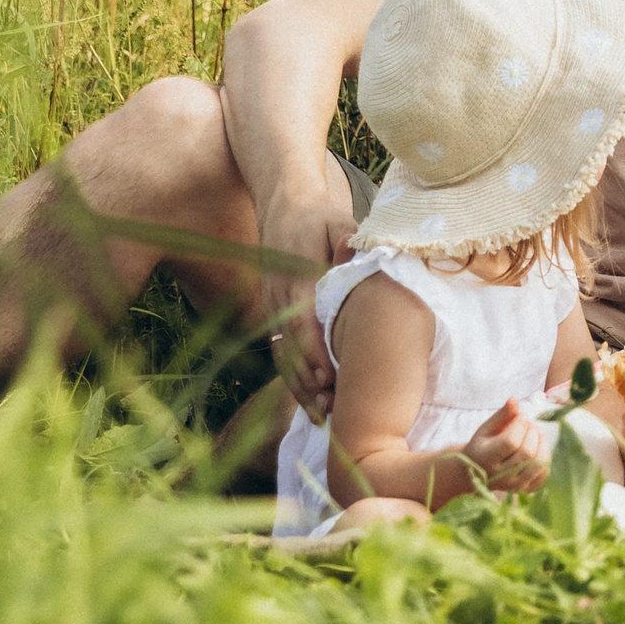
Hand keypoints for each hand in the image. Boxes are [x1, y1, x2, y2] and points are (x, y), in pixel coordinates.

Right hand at [260, 186, 357, 420]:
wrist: (284, 204)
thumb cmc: (319, 216)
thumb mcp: (336, 219)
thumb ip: (346, 238)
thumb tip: (351, 252)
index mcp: (297, 276)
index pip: (302, 321)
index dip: (313, 352)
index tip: (329, 378)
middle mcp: (280, 296)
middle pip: (290, 347)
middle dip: (307, 382)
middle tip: (330, 412)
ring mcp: (273, 306)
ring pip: (282, 354)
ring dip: (299, 388)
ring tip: (321, 418)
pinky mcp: (274, 313)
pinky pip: (280, 351)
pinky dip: (293, 378)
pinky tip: (311, 403)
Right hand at [463, 398, 550, 492]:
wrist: (476, 474)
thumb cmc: (482, 446)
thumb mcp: (486, 429)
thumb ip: (501, 415)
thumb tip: (515, 400)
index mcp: (487, 458)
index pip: (511, 442)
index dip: (520, 425)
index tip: (520, 417)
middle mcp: (500, 476)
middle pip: (527, 453)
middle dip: (532, 432)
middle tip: (528, 425)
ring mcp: (514, 485)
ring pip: (538, 464)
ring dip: (542, 444)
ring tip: (536, 434)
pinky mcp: (525, 490)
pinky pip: (544, 475)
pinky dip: (546, 458)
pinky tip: (539, 448)